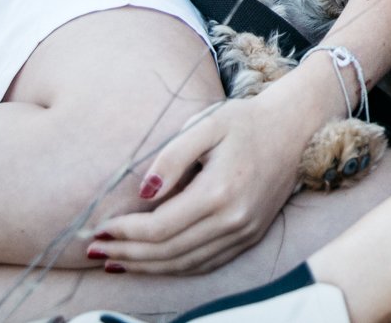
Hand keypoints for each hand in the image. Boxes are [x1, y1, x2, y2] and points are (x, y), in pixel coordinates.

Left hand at [89, 75, 331, 273]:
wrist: (295, 129)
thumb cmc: (248, 122)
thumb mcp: (206, 125)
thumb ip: (171, 158)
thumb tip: (142, 194)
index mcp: (221, 191)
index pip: (160, 227)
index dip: (124, 232)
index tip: (99, 228)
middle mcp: (234, 220)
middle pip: (168, 252)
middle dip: (126, 254)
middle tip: (95, 251)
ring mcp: (245, 233)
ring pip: (185, 264)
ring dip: (145, 267)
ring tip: (114, 262)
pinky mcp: (250, 237)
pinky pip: (205, 264)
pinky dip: (174, 268)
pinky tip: (151, 262)